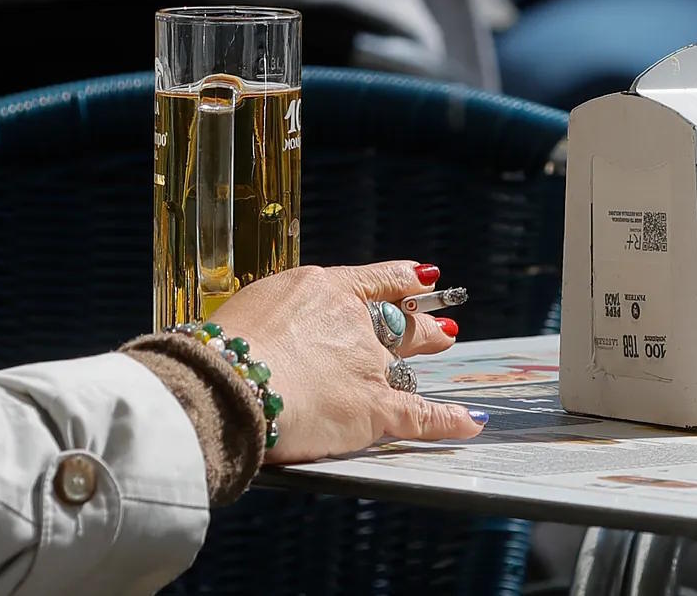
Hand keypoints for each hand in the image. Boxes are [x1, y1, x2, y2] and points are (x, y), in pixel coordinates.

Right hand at [211, 262, 484, 463]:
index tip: (423, 276)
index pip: (374, 280)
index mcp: (322, 291)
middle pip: (396, 320)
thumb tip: (281, 331)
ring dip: (427, 349)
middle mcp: (353, 323)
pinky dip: (448, 420)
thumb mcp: (253, 308)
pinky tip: (470, 420)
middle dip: (419, 320)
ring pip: (407, 359)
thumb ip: (281, 317)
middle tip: (436, 321)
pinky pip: (421, 415)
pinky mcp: (375, 408)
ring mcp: (368, 365)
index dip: (402, 278)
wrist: (233, 380)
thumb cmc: (225, 347)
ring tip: (446, 341)